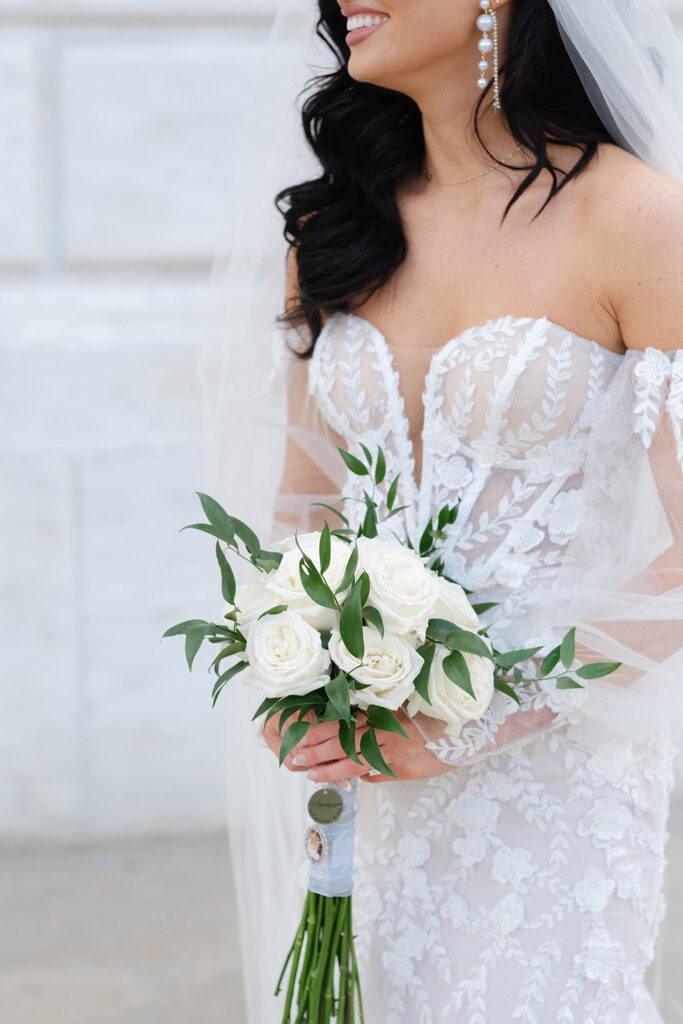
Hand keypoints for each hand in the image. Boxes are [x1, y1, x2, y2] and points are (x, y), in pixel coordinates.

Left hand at [260, 707, 453, 784]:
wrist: (467, 729)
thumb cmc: (434, 720)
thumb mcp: (404, 714)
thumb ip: (381, 725)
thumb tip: (360, 742)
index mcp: (381, 711)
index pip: (342, 720)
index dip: (318, 729)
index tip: (298, 736)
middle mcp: (383, 726)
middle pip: (341, 738)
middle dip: (315, 749)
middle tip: (295, 758)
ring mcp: (392, 747)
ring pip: (352, 758)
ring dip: (329, 767)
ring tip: (310, 774)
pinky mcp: (403, 766)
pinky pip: (375, 771)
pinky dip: (358, 775)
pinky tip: (343, 779)